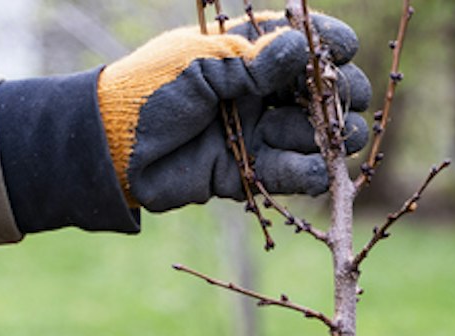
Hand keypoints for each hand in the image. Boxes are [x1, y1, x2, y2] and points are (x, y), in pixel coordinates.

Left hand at [97, 10, 371, 210]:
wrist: (115, 150)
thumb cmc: (150, 91)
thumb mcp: (199, 64)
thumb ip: (251, 61)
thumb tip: (304, 48)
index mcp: (253, 50)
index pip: (311, 41)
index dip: (332, 46)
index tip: (336, 54)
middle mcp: (266, 90)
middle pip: (330, 91)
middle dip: (339, 97)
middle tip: (329, 103)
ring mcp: (264, 131)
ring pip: (323, 135)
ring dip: (323, 136)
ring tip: (294, 135)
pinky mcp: (256, 172)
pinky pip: (300, 174)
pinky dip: (311, 173)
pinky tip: (314, 170)